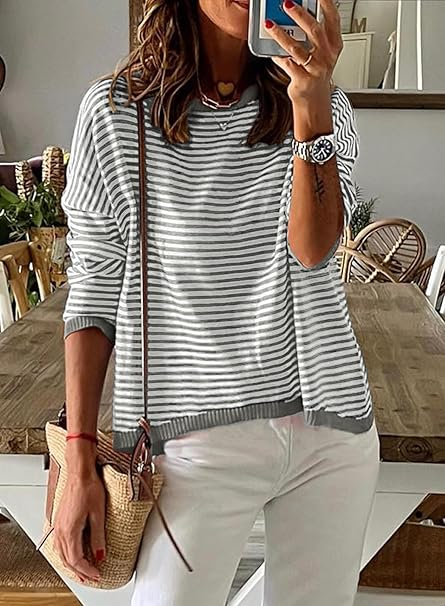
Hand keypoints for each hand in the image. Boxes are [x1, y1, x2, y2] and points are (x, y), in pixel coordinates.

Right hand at [53, 468, 105, 583]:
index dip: (87, 570)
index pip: (76, 559)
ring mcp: (58, 525)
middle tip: (92, 578)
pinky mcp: (60, 520)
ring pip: (61, 554)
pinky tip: (72, 553)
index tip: (98, 574)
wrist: (79, 472)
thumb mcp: (98, 514)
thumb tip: (100, 554)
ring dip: (72, 565)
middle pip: (67, 560)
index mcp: (69, 531)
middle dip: (80, 572)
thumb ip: (98, 536)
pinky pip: (59, 544)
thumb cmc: (89, 487)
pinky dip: (66, 554)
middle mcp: (61, 530)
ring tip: (83, 571)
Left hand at [265, 0, 342, 104]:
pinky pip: (287, 64)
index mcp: (334, 44)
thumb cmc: (315, 72)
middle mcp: (327, 56)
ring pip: (296, 48)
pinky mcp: (303, 80)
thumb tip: (296, 12)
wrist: (314, 100)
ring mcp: (315, 68)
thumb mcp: (321, 51)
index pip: (333, 19)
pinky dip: (277, 56)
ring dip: (281, 34)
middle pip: (314, 30)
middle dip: (299, 15)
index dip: (326, 4)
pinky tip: (270, 49)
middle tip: (286, 3)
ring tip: (269, 24)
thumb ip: (314, 33)